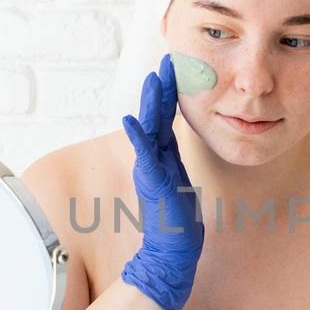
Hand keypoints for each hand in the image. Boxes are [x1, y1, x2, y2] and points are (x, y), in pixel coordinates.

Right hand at [120, 53, 203, 309]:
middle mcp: (152, 158)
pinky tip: (131, 120)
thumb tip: (172, 142)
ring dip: (150, 103)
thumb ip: (171, 158)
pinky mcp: (151, 182)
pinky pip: (143, 155)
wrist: (174, 249)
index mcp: (162, 155)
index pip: (165, 117)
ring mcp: (149, 168)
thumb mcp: (178, 179)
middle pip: (156, 115)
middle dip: (161, 88)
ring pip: (149, 128)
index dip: (169, 92)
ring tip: (152, 79)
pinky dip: (137, 136)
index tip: (175, 67)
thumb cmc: (178, 217)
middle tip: (167, 60)